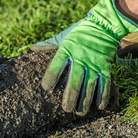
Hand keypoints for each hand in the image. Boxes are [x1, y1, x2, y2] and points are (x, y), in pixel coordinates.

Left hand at [41, 0, 137, 114]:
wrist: (104, 25)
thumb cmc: (80, 32)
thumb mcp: (63, 36)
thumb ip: (49, 45)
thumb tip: (32, 48)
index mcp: (66, 49)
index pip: (55, 66)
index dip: (50, 78)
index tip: (46, 89)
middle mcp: (80, 57)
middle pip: (74, 81)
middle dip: (70, 98)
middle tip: (66, 109)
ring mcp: (94, 63)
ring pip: (89, 86)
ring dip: (84, 101)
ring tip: (79, 112)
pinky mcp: (105, 66)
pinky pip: (105, 83)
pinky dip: (102, 96)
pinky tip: (98, 106)